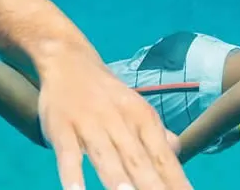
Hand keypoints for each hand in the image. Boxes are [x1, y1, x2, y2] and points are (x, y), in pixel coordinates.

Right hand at [35, 45, 190, 189]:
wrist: (69, 61)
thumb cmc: (107, 95)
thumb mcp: (137, 110)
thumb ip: (156, 135)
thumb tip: (177, 153)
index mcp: (143, 120)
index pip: (164, 158)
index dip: (177, 181)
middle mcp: (120, 123)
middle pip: (139, 160)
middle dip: (153, 186)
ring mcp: (90, 125)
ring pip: (106, 156)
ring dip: (117, 180)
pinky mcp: (62, 128)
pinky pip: (67, 154)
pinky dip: (71, 174)